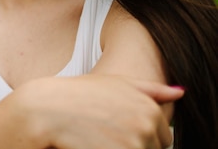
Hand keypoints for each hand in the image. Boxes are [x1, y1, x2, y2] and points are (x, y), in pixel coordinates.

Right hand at [13, 75, 181, 148]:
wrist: (45, 108)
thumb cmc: (78, 94)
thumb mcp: (114, 83)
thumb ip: (149, 88)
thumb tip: (179, 92)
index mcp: (150, 108)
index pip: (163, 138)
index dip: (140, 136)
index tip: (115, 128)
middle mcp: (146, 126)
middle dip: (133, 146)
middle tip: (103, 133)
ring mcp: (133, 144)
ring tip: (96, 139)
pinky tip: (92, 145)